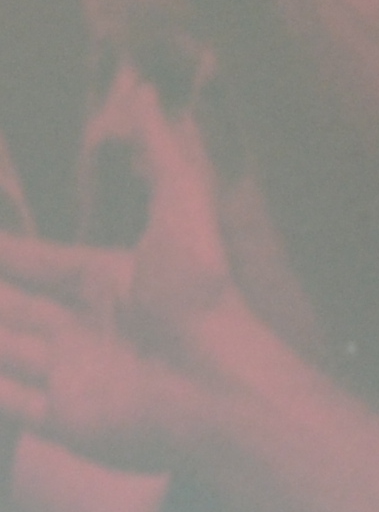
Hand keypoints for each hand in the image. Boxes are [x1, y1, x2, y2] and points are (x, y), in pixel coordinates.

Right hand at [0, 82, 266, 474]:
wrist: (223, 390)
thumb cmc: (204, 302)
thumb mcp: (182, 211)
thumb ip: (160, 154)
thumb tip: (144, 89)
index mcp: (105, 286)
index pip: (32, 265)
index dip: (3, 256)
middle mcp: (84, 332)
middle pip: (10, 308)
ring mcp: (73, 379)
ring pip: (5, 349)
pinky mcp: (64, 422)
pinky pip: (10, 402)